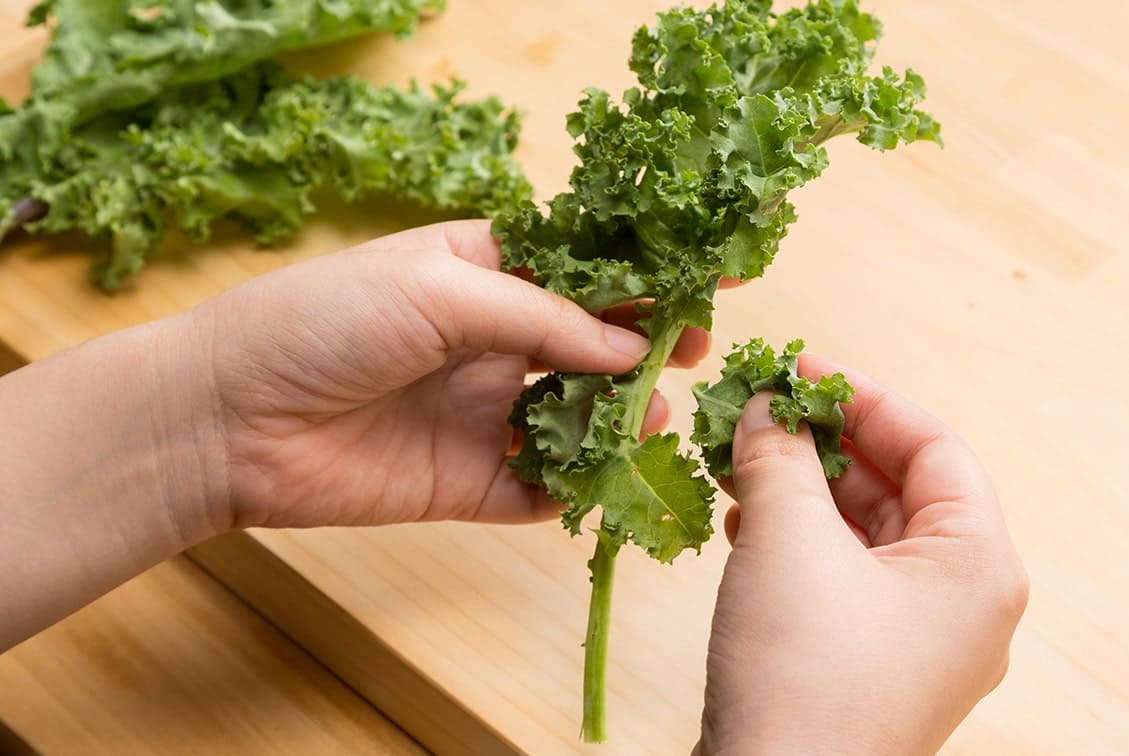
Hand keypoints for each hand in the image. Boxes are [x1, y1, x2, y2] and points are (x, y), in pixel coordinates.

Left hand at [192, 219, 708, 529]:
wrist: (226, 419)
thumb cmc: (322, 322)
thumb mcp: (441, 289)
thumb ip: (544, 317)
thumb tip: (631, 347)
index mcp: (482, 274)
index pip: (583, 270)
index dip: (646, 275)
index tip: (712, 277)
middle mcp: (489, 342)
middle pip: (591, 344)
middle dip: (647, 346)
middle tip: (695, 347)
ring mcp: (481, 414)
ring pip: (577, 417)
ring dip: (621, 418)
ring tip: (651, 416)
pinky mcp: (468, 483)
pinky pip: (541, 488)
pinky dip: (578, 489)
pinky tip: (605, 481)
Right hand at [697, 355, 1027, 754]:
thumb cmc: (802, 674)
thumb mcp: (788, 538)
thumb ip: (780, 455)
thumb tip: (766, 408)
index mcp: (978, 565)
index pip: (934, 446)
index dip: (864, 397)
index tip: (800, 369)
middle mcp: (963, 603)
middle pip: (898, 488)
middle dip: (823, 444)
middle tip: (759, 409)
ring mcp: (917, 642)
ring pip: (862, 534)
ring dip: (800, 490)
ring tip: (737, 458)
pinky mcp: (868, 668)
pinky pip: (840, 579)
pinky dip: (794, 543)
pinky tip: (742, 521)